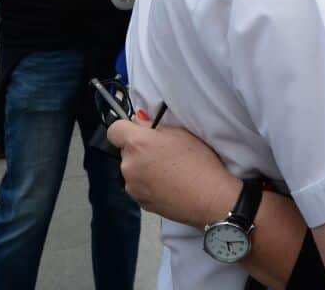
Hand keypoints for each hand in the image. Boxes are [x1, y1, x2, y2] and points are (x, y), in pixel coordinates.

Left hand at [108, 117, 239, 227]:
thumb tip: (138, 122)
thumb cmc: (199, 163)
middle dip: (139, 150)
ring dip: (143, 169)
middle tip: (163, 153)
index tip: (139, 132)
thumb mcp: (181, 134)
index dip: (125, 129)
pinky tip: (169, 186)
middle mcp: (129, 166)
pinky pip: (139, 187)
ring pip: (132, 171)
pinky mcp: (140, 203)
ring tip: (169, 173)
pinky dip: (148, 185)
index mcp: (137, 144)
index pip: (114, 130)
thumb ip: (154, 127)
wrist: (210, 199)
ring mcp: (132, 187)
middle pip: (126, 152)